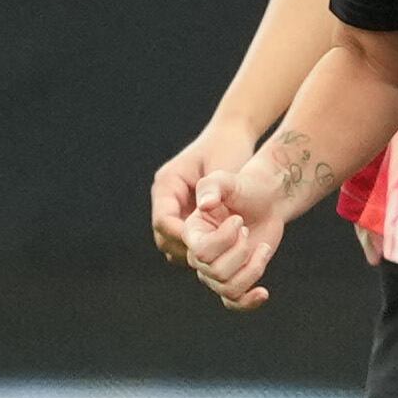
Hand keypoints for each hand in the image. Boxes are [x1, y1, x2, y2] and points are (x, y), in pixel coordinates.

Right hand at [152, 119, 261, 264]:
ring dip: (193, 251)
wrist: (234, 137)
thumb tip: (205, 208)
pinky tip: (224, 254)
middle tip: (212, 260)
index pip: (163, 220)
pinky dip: (202, 247)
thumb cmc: (230, 148)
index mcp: (167, 184)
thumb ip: (216, 188)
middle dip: (187, 248)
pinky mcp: (188, 212)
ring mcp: (176, 205)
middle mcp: (167, 197)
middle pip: (165, 236)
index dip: (182, 237)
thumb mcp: (224, 166)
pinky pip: (188, 238)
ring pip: (174, 241)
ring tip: (218, 260)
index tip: (205, 247)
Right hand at [177, 165, 289, 308]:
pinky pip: (233, 301)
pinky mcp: (234, 277)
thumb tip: (206, 204)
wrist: (266, 200)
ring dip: (253, 268)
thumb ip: (212, 186)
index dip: (224, 240)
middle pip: (215, 272)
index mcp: (191, 233)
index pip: (200, 252)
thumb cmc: (244, 187)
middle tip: (247, 229)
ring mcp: (216, 268)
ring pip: (227, 288)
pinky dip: (247, 302)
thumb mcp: (227, 180)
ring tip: (262, 247)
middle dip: (241, 251)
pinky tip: (263, 292)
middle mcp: (199, 254)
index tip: (238, 219)